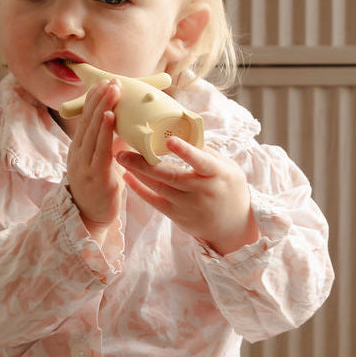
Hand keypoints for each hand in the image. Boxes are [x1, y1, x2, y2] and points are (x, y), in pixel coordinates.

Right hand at [66, 79, 123, 241]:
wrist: (89, 218)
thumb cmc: (100, 189)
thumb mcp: (105, 161)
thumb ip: (113, 143)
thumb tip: (128, 123)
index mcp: (79, 148)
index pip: (86, 118)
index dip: (95, 100)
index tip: (105, 82)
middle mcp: (78, 153)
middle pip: (89, 120)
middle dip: (100, 98)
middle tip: (112, 80)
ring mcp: (84, 164)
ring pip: (93, 130)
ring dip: (104, 107)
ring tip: (113, 90)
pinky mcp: (95, 175)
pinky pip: (100, 149)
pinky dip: (105, 131)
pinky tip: (111, 116)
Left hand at [117, 136, 257, 254]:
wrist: (233, 226)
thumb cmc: (229, 188)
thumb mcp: (227, 168)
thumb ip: (206, 152)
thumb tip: (184, 130)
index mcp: (217, 174)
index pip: (201, 161)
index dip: (186, 152)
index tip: (170, 140)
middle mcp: (202, 191)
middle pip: (170, 176)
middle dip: (144, 163)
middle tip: (123, 150)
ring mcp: (188, 205)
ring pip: (158, 187)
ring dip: (138, 172)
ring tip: (121, 158)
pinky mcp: (178, 216)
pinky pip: (155, 201)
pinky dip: (140, 189)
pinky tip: (128, 177)